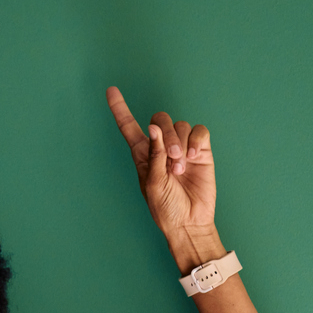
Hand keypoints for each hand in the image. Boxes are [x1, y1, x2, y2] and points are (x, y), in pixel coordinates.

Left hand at [105, 86, 219, 266]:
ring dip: (180, 143)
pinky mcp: (201, 150)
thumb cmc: (166, 208)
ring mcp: (182, 147)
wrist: (189, 221)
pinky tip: (193, 156)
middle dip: (166, 135)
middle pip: (159, 119)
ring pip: (180, 124)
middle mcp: (161, 147)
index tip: (111, 90)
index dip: (120, 108)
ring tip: (181, 167)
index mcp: (143, 154)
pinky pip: (199, 131)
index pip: (129, 126)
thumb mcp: (153, 183)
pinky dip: (195, 140)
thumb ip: (154, 155)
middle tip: (172, 160)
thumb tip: (153, 128)